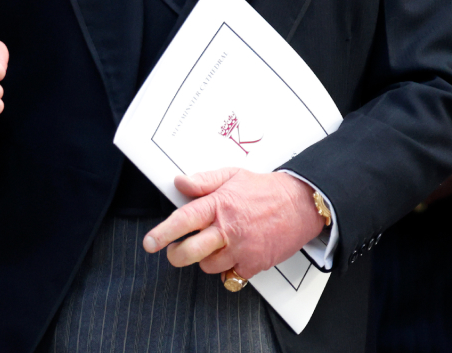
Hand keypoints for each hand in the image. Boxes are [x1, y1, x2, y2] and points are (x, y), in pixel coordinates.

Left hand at [141, 168, 327, 280]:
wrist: (302, 204)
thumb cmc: (268, 190)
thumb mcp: (233, 176)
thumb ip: (204, 181)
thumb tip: (180, 183)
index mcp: (219, 205)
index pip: (183, 221)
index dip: (162, 233)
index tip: (150, 243)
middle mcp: (228, 229)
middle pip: (189, 252)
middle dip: (176, 255)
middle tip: (176, 251)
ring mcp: (241, 249)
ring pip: (207, 266)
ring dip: (206, 259)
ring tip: (216, 245)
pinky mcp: (253, 264)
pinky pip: (230, 275)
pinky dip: (229, 268)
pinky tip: (235, 253)